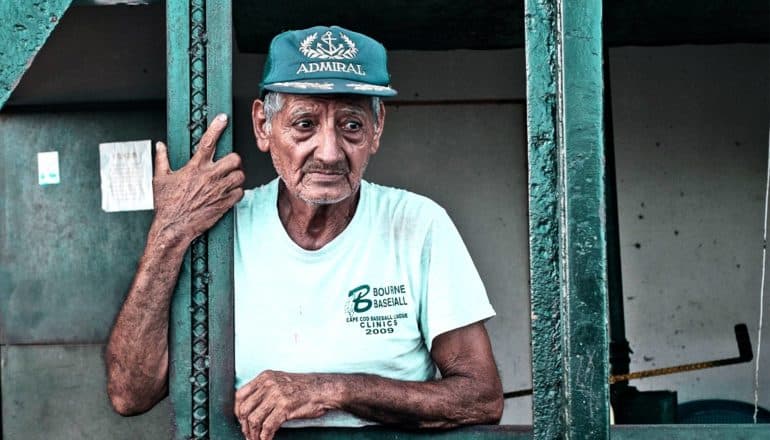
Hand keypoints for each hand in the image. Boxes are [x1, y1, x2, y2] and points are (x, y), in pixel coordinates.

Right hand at [152, 113, 244, 243]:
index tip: (222, 118)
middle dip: (234, 160)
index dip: (216, 127)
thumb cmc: (166, 204)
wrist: (173, 227)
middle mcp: (209, 176)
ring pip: (240, 175)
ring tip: (229, 179)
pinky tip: (229, 193)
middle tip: (228, 165)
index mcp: (194, 167)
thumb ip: (161, 159)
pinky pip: (240, 192)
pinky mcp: (224, 203)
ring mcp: (218, 190)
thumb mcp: (160, 179)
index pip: (208, 141)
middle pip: (234, 158)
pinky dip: (237, 192)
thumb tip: (160, 145)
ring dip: (237, 176)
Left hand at [234, 370, 337, 439]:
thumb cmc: (305, 388)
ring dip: (253, 434)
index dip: (238, 412)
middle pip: (245, 409)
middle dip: (244, 426)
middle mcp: (268, 384)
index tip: (241, 421)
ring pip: (254, 420)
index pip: (240, 395)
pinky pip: (268, 427)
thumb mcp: (280, 381)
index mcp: (265, 377)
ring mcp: (276, 394)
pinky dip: (264, 437)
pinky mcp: (285, 406)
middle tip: (248, 434)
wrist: (324, 389)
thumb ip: (264, 390)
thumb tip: (251, 408)